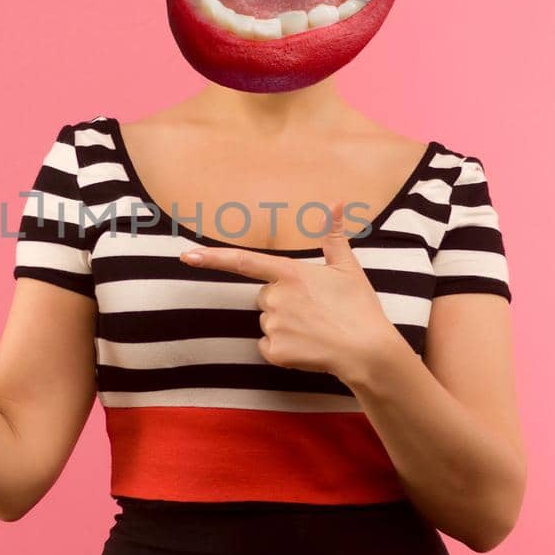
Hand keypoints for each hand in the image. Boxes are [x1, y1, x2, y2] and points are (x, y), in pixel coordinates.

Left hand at [178, 200, 399, 386]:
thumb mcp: (348, 268)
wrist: (368, 351)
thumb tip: (336, 202)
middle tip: (314, 310)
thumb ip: (333, 236)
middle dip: (282, 302)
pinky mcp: (275, 351)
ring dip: (285, 326)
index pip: (243, 262)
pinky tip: (308, 347)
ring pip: (267, 322)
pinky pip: (268, 347)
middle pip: (264, 297)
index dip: (211, 258)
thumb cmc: (359, 307)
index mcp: (289, 273)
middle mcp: (275, 297)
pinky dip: (284, 350)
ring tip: (316, 329)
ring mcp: (273, 325)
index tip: (185, 256)